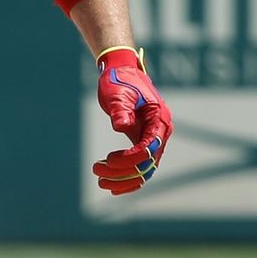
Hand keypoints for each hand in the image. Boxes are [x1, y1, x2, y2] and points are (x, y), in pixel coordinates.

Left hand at [91, 47, 172, 194]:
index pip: (149, 149)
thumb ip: (121, 110)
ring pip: (145, 169)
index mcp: (159, 119)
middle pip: (147, 164)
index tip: (108, 160)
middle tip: (96, 170)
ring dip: (124, 179)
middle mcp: (160, 131)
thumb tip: (121, 126)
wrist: (122, 72)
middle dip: (122, 172)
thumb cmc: (119, 81)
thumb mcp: (117, 94)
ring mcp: (154, 137)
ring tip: (99, 180)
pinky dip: (128, 178)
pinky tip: (111, 185)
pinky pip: (141, 165)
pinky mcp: (143, 140)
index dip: (130, 159)